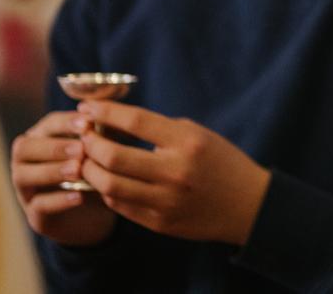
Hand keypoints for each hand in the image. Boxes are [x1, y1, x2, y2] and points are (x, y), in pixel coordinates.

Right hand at [11, 111, 116, 245]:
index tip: (88, 123)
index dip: (65, 123)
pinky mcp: (35, 215)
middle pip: (24, 148)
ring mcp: (26, 190)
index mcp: (43, 138)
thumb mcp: (103, 151)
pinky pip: (39, 206)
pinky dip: (58, 200)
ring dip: (52, 171)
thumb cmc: (98, 171)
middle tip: (80, 149)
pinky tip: (78, 195)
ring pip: (24, 176)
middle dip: (53, 146)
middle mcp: (27, 162)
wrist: (97, 213)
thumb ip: (105, 135)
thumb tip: (117, 115)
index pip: (47, 124)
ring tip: (77, 170)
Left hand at [75, 101, 270, 244]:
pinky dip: (106, 190)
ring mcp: (166, 200)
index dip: (106, 113)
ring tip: (88, 160)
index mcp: (188, 143)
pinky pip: (119, 205)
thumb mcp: (199, 135)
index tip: (88, 109)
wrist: (247, 205)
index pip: (137, 122)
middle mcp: (176, 171)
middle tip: (85, 137)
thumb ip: (161, 130)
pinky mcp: (159, 222)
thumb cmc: (222, 162)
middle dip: (90, 144)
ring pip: (108, 185)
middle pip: (113, 156)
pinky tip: (107, 180)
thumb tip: (116, 122)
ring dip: (91, 170)